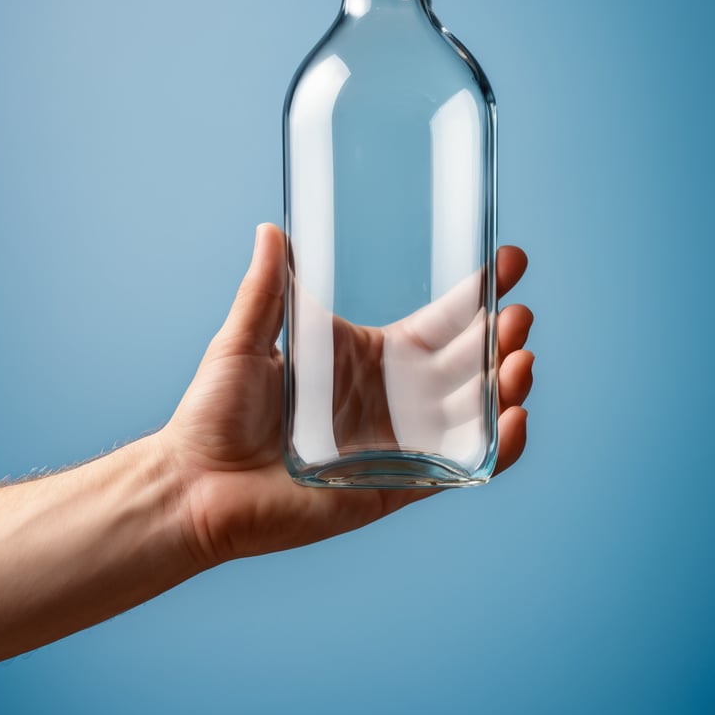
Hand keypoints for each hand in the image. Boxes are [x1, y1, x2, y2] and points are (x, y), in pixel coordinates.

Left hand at [162, 224, 533, 567]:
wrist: (193, 485)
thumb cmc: (214, 413)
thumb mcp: (245, 339)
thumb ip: (267, 288)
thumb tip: (270, 227)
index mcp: (366, 359)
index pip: (438, 324)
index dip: (475, 297)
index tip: (510, 263)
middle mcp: (391, 400)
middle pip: (466, 365)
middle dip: (502, 338)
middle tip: (520, 315)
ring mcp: (398, 444)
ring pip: (473, 413)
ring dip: (505, 386)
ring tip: (521, 359)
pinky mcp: (397, 488)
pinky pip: (460, 468)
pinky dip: (498, 448)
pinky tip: (515, 419)